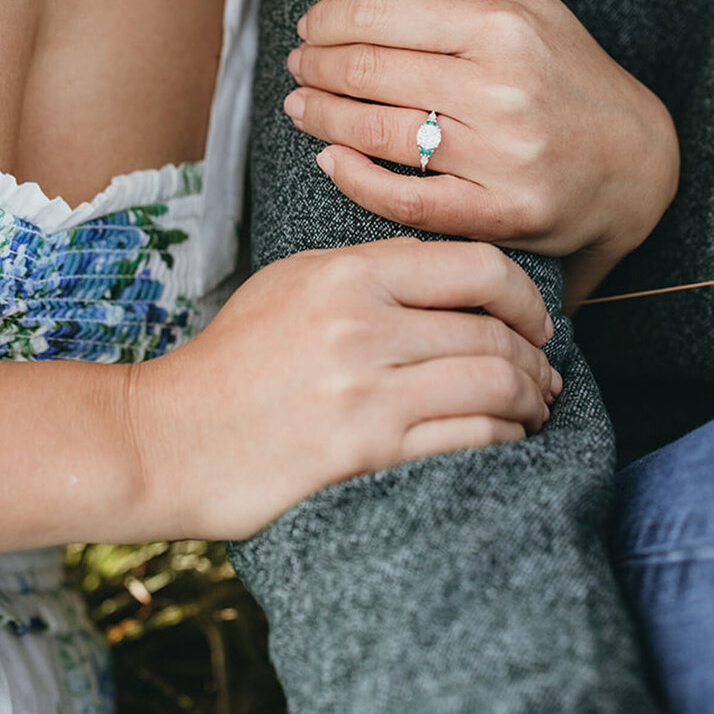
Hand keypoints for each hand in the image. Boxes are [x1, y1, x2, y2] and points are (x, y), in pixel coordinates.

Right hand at [127, 238, 559, 541]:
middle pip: (491, 329)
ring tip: (536, 409)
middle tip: (547, 375)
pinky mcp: (363, 449)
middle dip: (536, 357)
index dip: (522, 295)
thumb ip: (367, 272)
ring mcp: (364, 387)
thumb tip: (449, 278)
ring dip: (530, 399)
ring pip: (491, 382)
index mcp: (346, 271)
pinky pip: (467, 436)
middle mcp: (361, 321)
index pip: (473, 265)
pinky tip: (509, 440)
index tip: (535, 319)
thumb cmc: (231, 361)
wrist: (166, 436)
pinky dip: (505, 437)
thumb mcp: (291, 284)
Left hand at [283, 0, 678, 300]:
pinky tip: (329, 160)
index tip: (309, 26)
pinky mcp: (500, 215)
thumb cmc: (563, 66)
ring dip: (320, 117)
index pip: (382, 14)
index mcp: (502, 27)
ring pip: (378, 133)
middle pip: (370, 71)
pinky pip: (407, 201)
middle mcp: (502, 89)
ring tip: (300, 105)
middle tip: (297, 65)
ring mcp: (502, 157)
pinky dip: (355, 180)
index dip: (328, 19)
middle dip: (316, 65)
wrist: (635, 160)